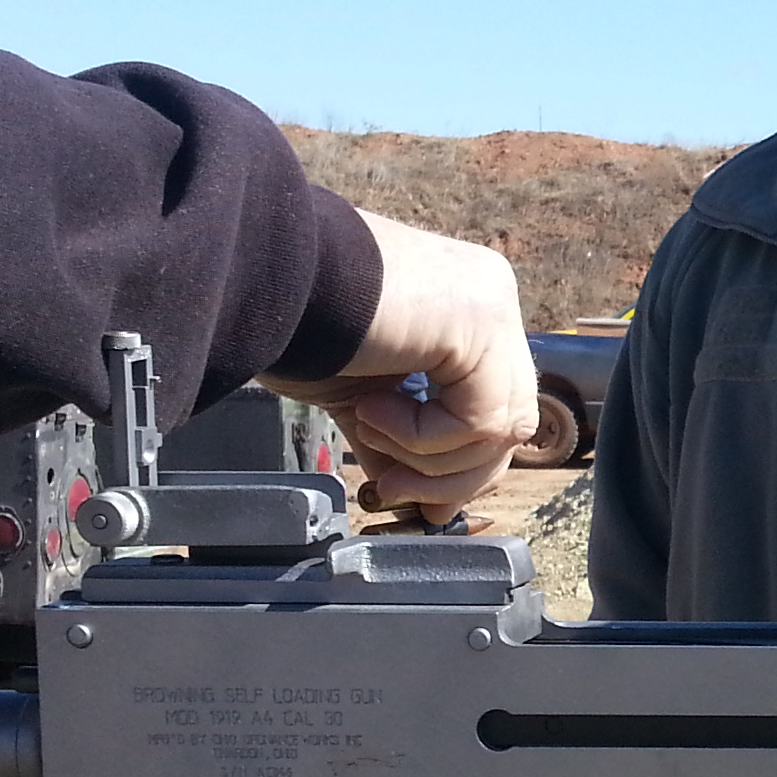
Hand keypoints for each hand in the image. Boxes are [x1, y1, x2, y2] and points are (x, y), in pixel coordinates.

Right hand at [261, 210, 536, 513]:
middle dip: (451, 476)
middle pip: (508, 424)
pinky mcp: (483, 323)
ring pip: (501, 429)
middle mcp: (490, 299)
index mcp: (466, 310)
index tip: (410, 497)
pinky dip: (423, 436)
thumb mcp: (360, 395)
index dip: (459, 467)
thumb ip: (400, 439)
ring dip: (429, 455)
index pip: (495, 408)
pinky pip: (481, 419)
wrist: (267, 278)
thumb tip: (418, 497)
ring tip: (369, 423)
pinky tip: (374, 408)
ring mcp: (493, 307)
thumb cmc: (298, 323)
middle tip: (390, 488)